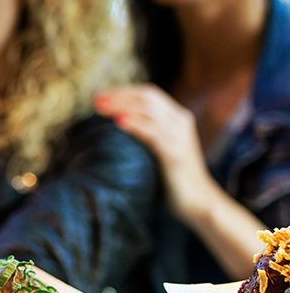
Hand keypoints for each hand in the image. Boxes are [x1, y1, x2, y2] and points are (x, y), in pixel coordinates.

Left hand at [94, 85, 215, 222]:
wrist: (198, 200)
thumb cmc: (173, 175)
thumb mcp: (159, 146)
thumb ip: (146, 130)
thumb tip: (115, 120)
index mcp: (177, 117)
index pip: (149, 93)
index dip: (123, 91)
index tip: (99, 95)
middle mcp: (181, 121)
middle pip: (148, 98)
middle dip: (119, 95)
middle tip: (95, 99)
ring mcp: (180, 137)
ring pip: (150, 111)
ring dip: (122, 106)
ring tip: (101, 108)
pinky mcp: (176, 154)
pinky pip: (154, 134)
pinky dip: (136, 125)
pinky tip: (119, 122)